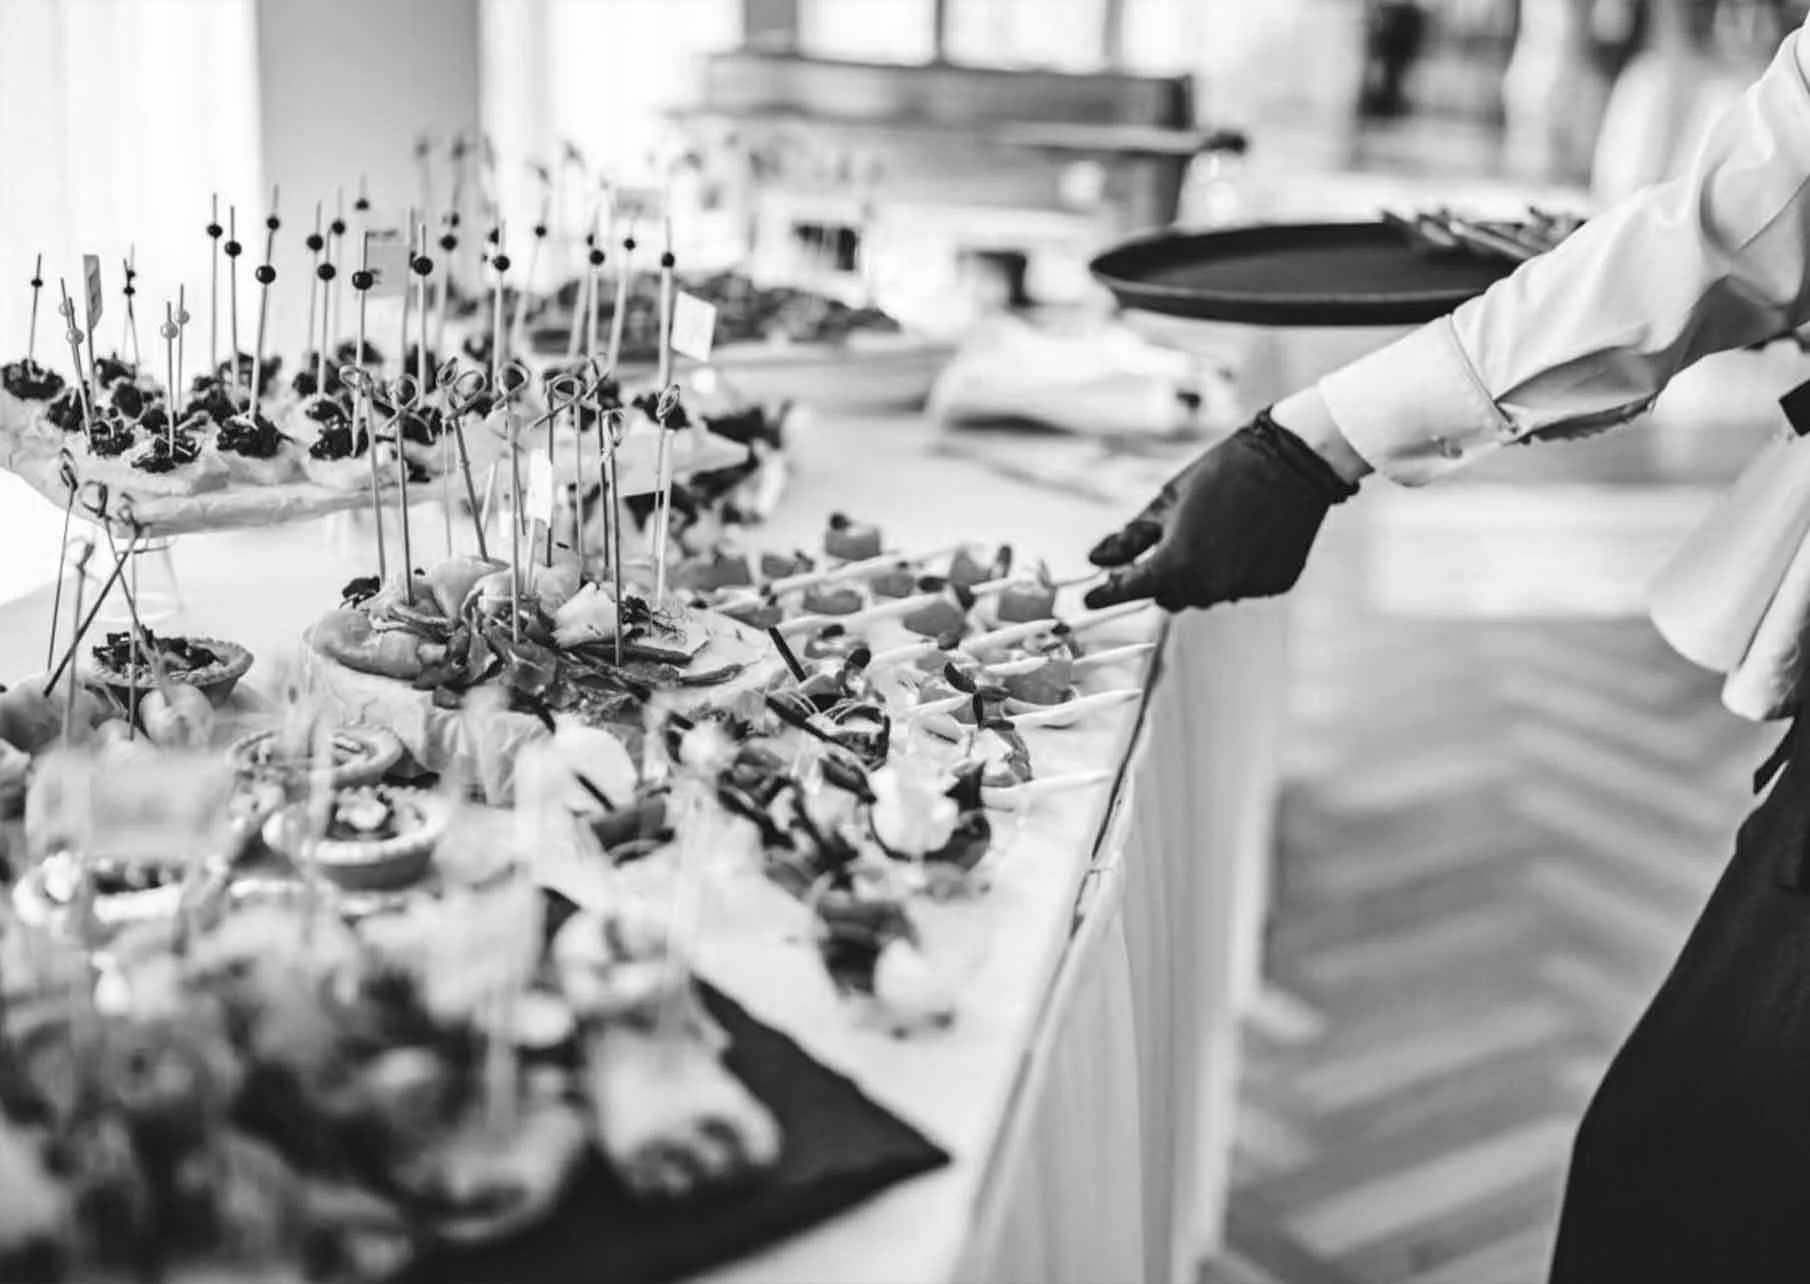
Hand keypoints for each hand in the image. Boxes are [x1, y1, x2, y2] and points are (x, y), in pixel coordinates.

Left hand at [1085, 408, 1359, 610]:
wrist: (1293, 461)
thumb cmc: (1223, 472)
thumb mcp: (1168, 500)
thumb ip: (1130, 537)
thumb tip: (1095, 561)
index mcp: (1177, 564)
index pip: (1130, 591)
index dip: (1106, 595)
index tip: (1088, 598)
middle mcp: (1209, 586)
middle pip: (1170, 596)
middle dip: (1161, 577)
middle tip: (1167, 544)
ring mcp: (1243, 589)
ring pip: (1207, 592)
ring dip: (1200, 573)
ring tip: (1215, 529)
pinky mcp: (1272, 586)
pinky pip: (1240, 585)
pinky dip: (1235, 569)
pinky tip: (1245, 536)